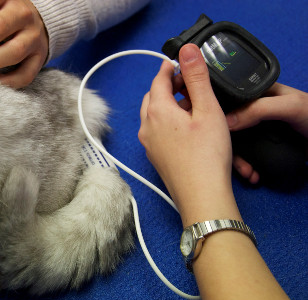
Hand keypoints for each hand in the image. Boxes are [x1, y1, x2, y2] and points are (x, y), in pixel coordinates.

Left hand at [138, 44, 238, 225]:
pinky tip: (185, 129)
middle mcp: (146, 126)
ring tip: (189, 106)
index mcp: (156, 111)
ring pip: (152, 115)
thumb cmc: (207, 154)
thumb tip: (186, 51)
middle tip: (187, 84)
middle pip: (152, 97)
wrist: (201, 195)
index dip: (169, 68)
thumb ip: (196, 78)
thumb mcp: (207, 109)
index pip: (158, 79)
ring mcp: (148, 144)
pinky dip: (166, 123)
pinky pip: (155, 132)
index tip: (179, 62)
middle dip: (166, 86)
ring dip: (166, 105)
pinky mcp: (154, 157)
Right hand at [226, 84, 307, 183]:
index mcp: (256, 94)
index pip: (229, 103)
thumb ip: (258, 108)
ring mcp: (259, 131)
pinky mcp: (265, 147)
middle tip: (229, 160)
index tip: (215, 134)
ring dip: (238, 162)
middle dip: (228, 148)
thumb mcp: (289, 106)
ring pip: (237, 146)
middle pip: (229, 129)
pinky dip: (248, 168)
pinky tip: (253, 174)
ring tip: (246, 173)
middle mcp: (254, 112)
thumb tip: (225, 121)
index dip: (219, 118)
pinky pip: (248, 157)